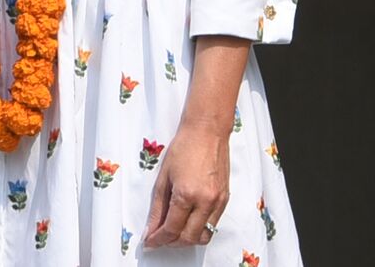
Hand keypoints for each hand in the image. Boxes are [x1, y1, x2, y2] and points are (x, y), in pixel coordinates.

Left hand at [143, 120, 229, 248]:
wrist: (207, 131)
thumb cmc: (183, 148)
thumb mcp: (164, 177)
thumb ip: (158, 207)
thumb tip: (151, 229)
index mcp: (187, 195)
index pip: (171, 229)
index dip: (158, 239)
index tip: (149, 242)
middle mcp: (205, 202)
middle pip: (188, 238)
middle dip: (171, 243)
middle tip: (159, 238)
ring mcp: (218, 202)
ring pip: (204, 236)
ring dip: (187, 239)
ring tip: (174, 232)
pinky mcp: (225, 199)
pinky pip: (213, 225)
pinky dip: (199, 229)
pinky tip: (188, 221)